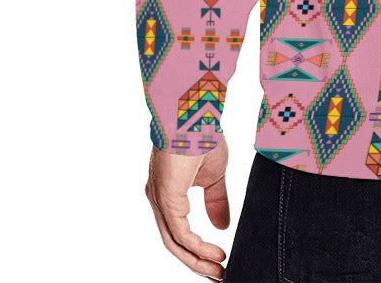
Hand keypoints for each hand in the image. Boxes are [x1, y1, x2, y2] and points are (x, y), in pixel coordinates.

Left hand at [143, 137, 231, 279]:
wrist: (196, 113)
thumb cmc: (203, 135)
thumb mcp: (214, 174)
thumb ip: (216, 201)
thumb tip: (222, 227)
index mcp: (168, 193)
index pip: (178, 230)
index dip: (196, 249)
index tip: (218, 260)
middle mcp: (158, 199)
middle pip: (174, 242)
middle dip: (196, 262)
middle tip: (218, 275)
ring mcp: (160, 200)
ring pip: (175, 242)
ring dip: (197, 260)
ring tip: (219, 270)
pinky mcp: (166, 198)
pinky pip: (180, 233)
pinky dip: (197, 247)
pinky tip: (214, 253)